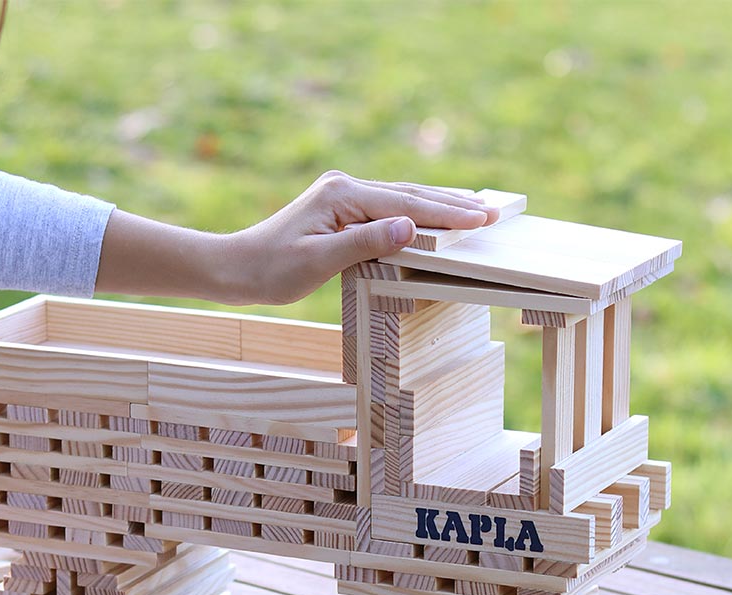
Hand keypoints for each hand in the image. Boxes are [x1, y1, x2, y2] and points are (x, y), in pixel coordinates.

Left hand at [95, 171, 496, 305]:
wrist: (236, 268)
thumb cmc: (271, 271)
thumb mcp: (318, 262)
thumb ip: (365, 242)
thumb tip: (409, 226)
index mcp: (343, 196)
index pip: (405, 204)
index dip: (446, 215)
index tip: (482, 220)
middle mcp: (345, 187)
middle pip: (410, 194)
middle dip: (453, 205)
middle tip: (495, 212)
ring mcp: (343, 195)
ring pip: (401, 198)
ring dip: (439, 206)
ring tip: (477, 209)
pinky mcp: (341, 208)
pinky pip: (388, 206)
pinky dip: (416, 211)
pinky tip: (432, 215)